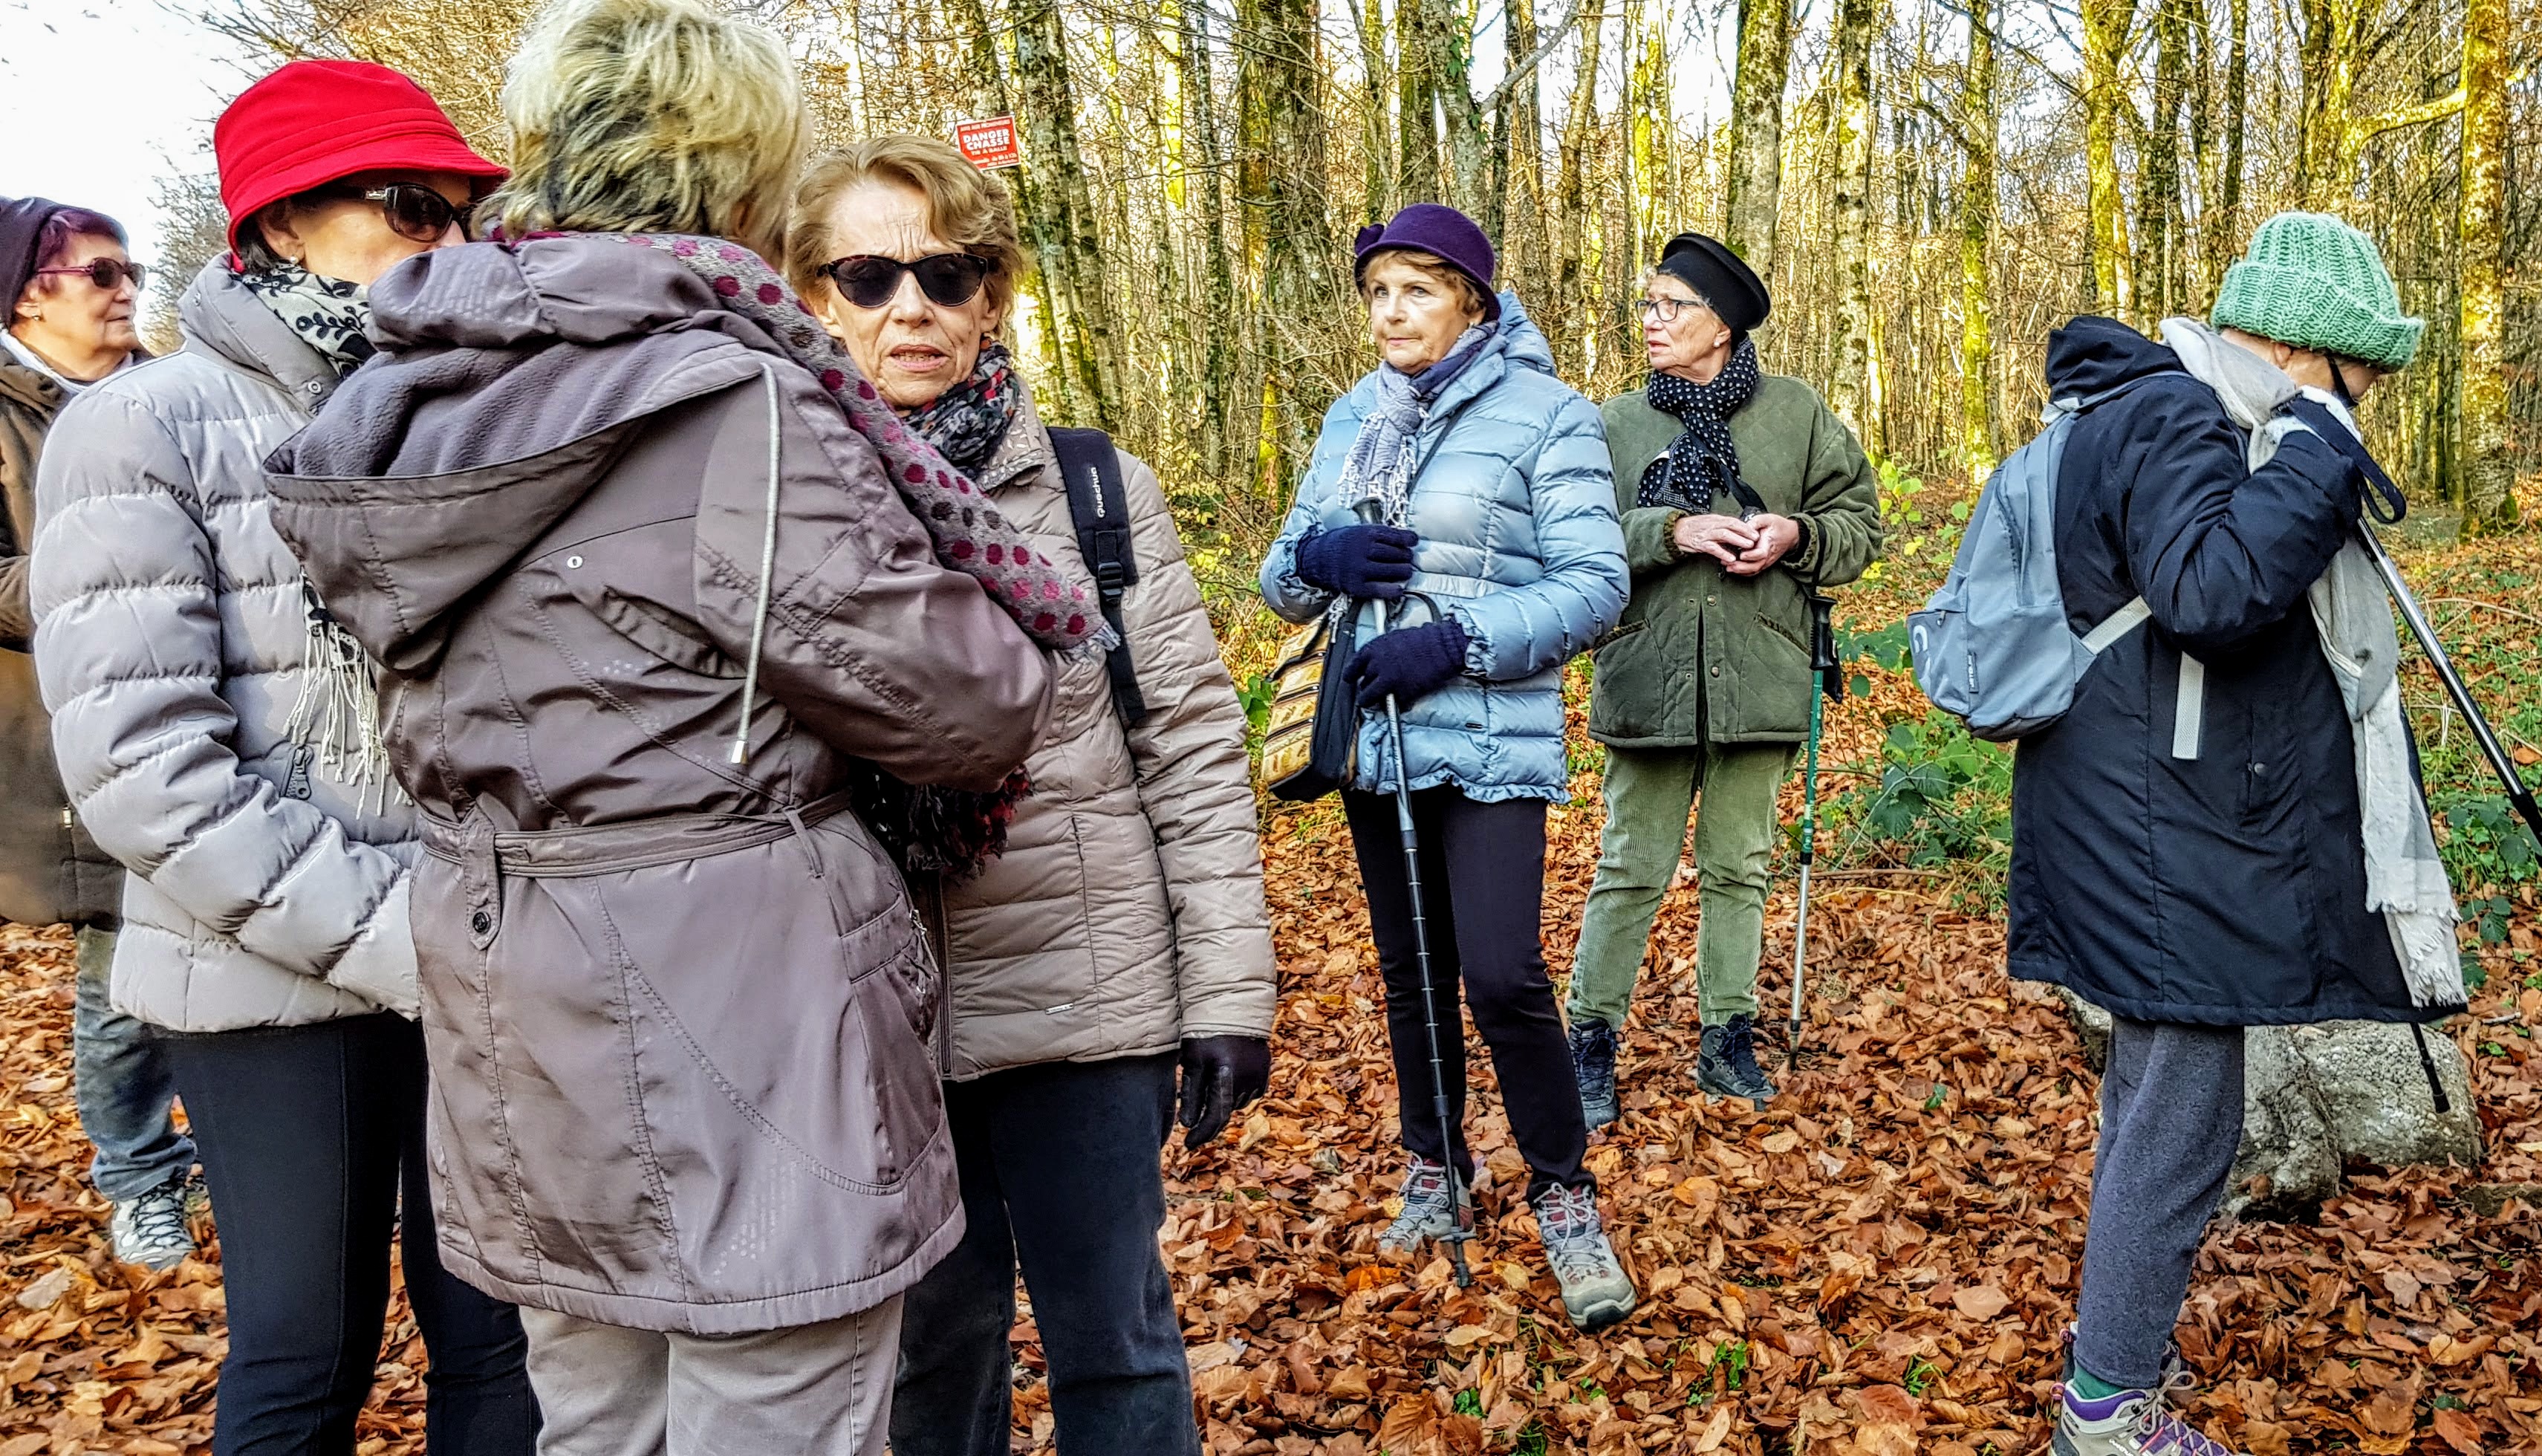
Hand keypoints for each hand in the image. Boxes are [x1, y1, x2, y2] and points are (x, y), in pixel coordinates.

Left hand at [1177, 1035, 1270, 1148]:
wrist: (1234, 1009)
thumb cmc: (1206, 1033)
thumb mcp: (1193, 1061)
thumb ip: (1192, 1094)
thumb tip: (1188, 1124)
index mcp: (1227, 1076)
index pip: (1215, 1116)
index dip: (1201, 1133)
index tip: (1188, 1144)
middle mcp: (1247, 1080)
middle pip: (1225, 1110)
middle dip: (1209, 1112)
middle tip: (1192, 1106)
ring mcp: (1259, 1077)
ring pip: (1236, 1102)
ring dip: (1223, 1099)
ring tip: (1212, 1078)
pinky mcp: (1265, 1073)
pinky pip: (1248, 1092)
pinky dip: (1236, 1090)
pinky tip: (1227, 1073)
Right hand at [1294, 523, 1418, 599]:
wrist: (1316, 559)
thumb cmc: (1342, 544)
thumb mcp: (1358, 531)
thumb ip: (1379, 535)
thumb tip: (1406, 540)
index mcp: (1364, 534)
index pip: (1393, 536)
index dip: (1407, 539)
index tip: (1414, 541)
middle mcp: (1362, 550)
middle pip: (1394, 553)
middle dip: (1406, 556)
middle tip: (1409, 558)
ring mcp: (1359, 569)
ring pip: (1390, 570)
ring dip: (1403, 571)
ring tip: (1406, 571)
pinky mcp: (1355, 586)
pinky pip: (1378, 589)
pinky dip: (1392, 590)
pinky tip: (1399, 589)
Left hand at [1350, 617, 1469, 710]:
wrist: (1443, 647)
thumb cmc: (1424, 639)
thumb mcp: (1395, 638)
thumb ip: (1382, 651)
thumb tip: (1378, 661)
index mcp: (1373, 649)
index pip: (1352, 666)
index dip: (1350, 674)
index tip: (1349, 679)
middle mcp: (1376, 665)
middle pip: (1362, 683)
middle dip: (1366, 687)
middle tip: (1372, 689)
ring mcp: (1388, 681)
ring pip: (1369, 698)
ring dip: (1373, 700)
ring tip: (1378, 700)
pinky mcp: (1401, 693)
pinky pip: (1392, 702)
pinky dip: (1396, 702)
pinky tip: (1402, 698)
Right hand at [1670, 512, 1756, 565]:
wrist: (1677, 531)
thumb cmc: (1694, 528)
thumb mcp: (1709, 523)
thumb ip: (1722, 526)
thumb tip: (1737, 530)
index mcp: (1715, 519)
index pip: (1733, 521)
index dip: (1745, 526)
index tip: (1755, 531)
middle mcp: (1712, 525)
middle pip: (1731, 526)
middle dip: (1745, 532)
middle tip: (1756, 538)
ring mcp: (1706, 534)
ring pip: (1724, 535)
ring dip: (1738, 540)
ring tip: (1748, 546)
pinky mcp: (1701, 544)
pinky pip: (1713, 548)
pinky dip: (1723, 553)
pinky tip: (1731, 558)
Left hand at [1724, 513, 1802, 576]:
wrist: (1790, 534)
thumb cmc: (1778, 526)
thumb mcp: (1767, 519)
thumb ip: (1755, 522)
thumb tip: (1744, 527)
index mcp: (1769, 544)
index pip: (1761, 553)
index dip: (1751, 555)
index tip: (1741, 554)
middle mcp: (1768, 555)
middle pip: (1756, 566)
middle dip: (1742, 567)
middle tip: (1729, 565)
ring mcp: (1766, 561)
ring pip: (1754, 570)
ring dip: (1741, 571)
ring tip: (1728, 567)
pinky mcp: (1764, 563)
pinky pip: (1754, 571)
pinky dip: (1744, 572)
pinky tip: (1734, 570)